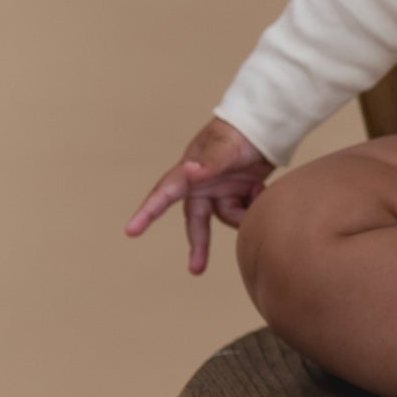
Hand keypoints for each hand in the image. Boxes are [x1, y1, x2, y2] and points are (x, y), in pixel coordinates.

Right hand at [126, 117, 274, 273]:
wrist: (265, 126)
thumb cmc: (239, 131)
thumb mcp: (225, 146)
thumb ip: (210, 162)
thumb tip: (191, 171)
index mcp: (189, 172)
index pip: (164, 193)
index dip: (147, 213)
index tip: (131, 230)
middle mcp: (202, 185)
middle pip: (197, 221)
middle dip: (198, 245)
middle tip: (196, 270)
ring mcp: (220, 190)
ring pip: (228, 216)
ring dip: (243, 211)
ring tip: (258, 189)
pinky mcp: (238, 193)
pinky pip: (243, 211)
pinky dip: (254, 203)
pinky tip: (260, 187)